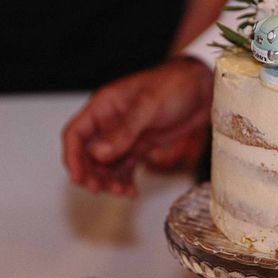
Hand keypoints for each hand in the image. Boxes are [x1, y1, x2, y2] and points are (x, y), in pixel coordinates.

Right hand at [63, 57, 212, 195]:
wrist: (204, 88)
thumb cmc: (176, 85)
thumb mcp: (149, 106)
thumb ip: (125, 131)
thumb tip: (98, 154)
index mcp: (105, 106)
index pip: (76, 133)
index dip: (73, 157)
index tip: (79, 178)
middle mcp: (111, 122)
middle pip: (88, 154)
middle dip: (91, 174)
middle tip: (101, 190)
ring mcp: (126, 135)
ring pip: (106, 165)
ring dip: (109, 180)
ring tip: (123, 191)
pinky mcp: (142, 145)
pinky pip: (126, 167)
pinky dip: (125, 180)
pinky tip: (132, 191)